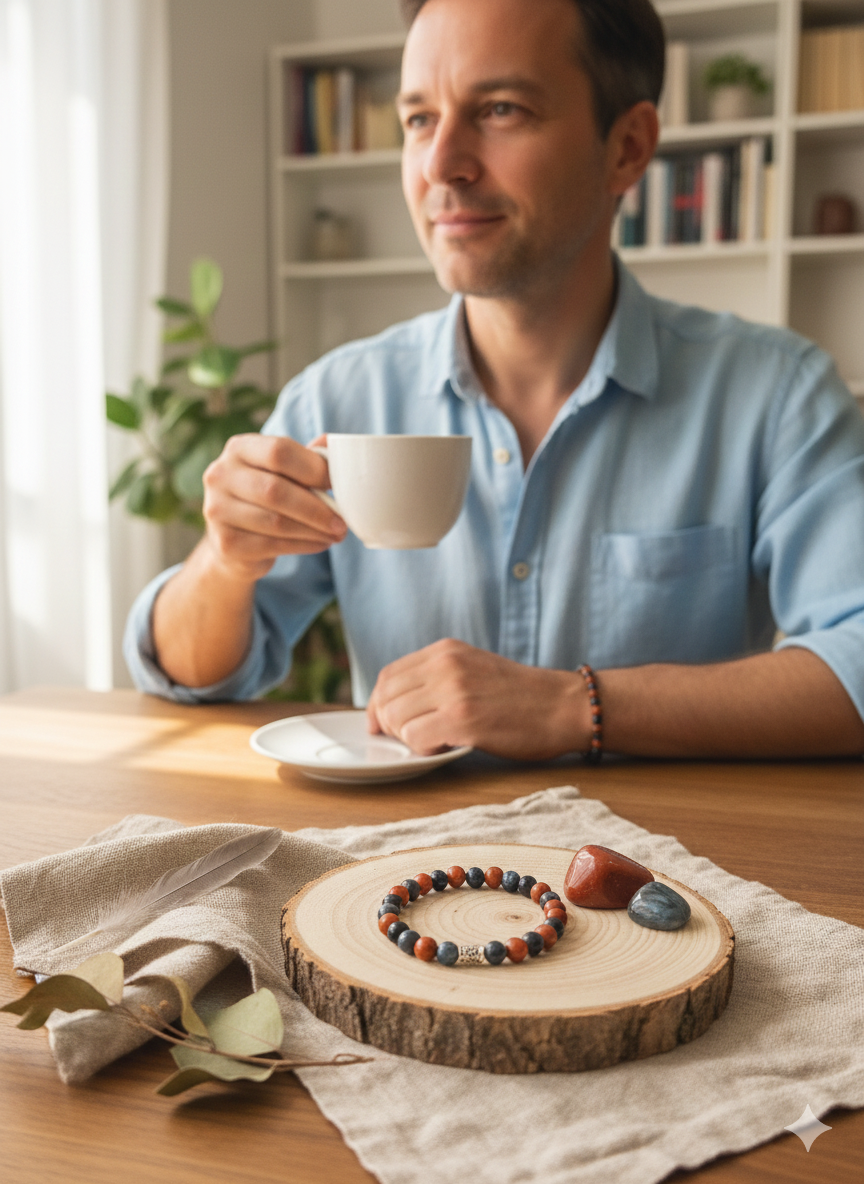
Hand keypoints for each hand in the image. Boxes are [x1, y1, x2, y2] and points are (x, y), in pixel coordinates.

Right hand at [201, 433, 345, 581]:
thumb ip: (307, 458)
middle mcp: (221, 475)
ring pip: (276, 522)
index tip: (337, 483)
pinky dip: (304, 545)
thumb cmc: (266, 496)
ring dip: (314, 530)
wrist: (234, 537)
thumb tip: (336, 446)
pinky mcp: (225, 543)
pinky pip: (272, 545)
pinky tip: (320, 543)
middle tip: (342, 520)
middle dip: (316, 507)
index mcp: (239, 448)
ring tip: (337, 534)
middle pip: (275, 490)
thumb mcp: (283, 471)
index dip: (313, 468)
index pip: (278, 451)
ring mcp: (218, 510)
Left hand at [366, 639, 588, 759]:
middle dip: (389, 726)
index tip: (382, 725)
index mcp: (445, 651)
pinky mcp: (462, 718)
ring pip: (396, 719)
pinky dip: (422, 749)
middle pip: (386, 698)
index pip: (388, 676)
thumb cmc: (522, 697)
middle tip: (409, 740)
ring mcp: (453, 690)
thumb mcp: (474, 669)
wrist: (563, 706)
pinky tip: (444, 747)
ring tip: (435, 741)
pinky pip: (415, 738)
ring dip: (407, 739)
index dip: (378, 704)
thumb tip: (395, 706)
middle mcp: (445, 665)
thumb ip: (438, 678)